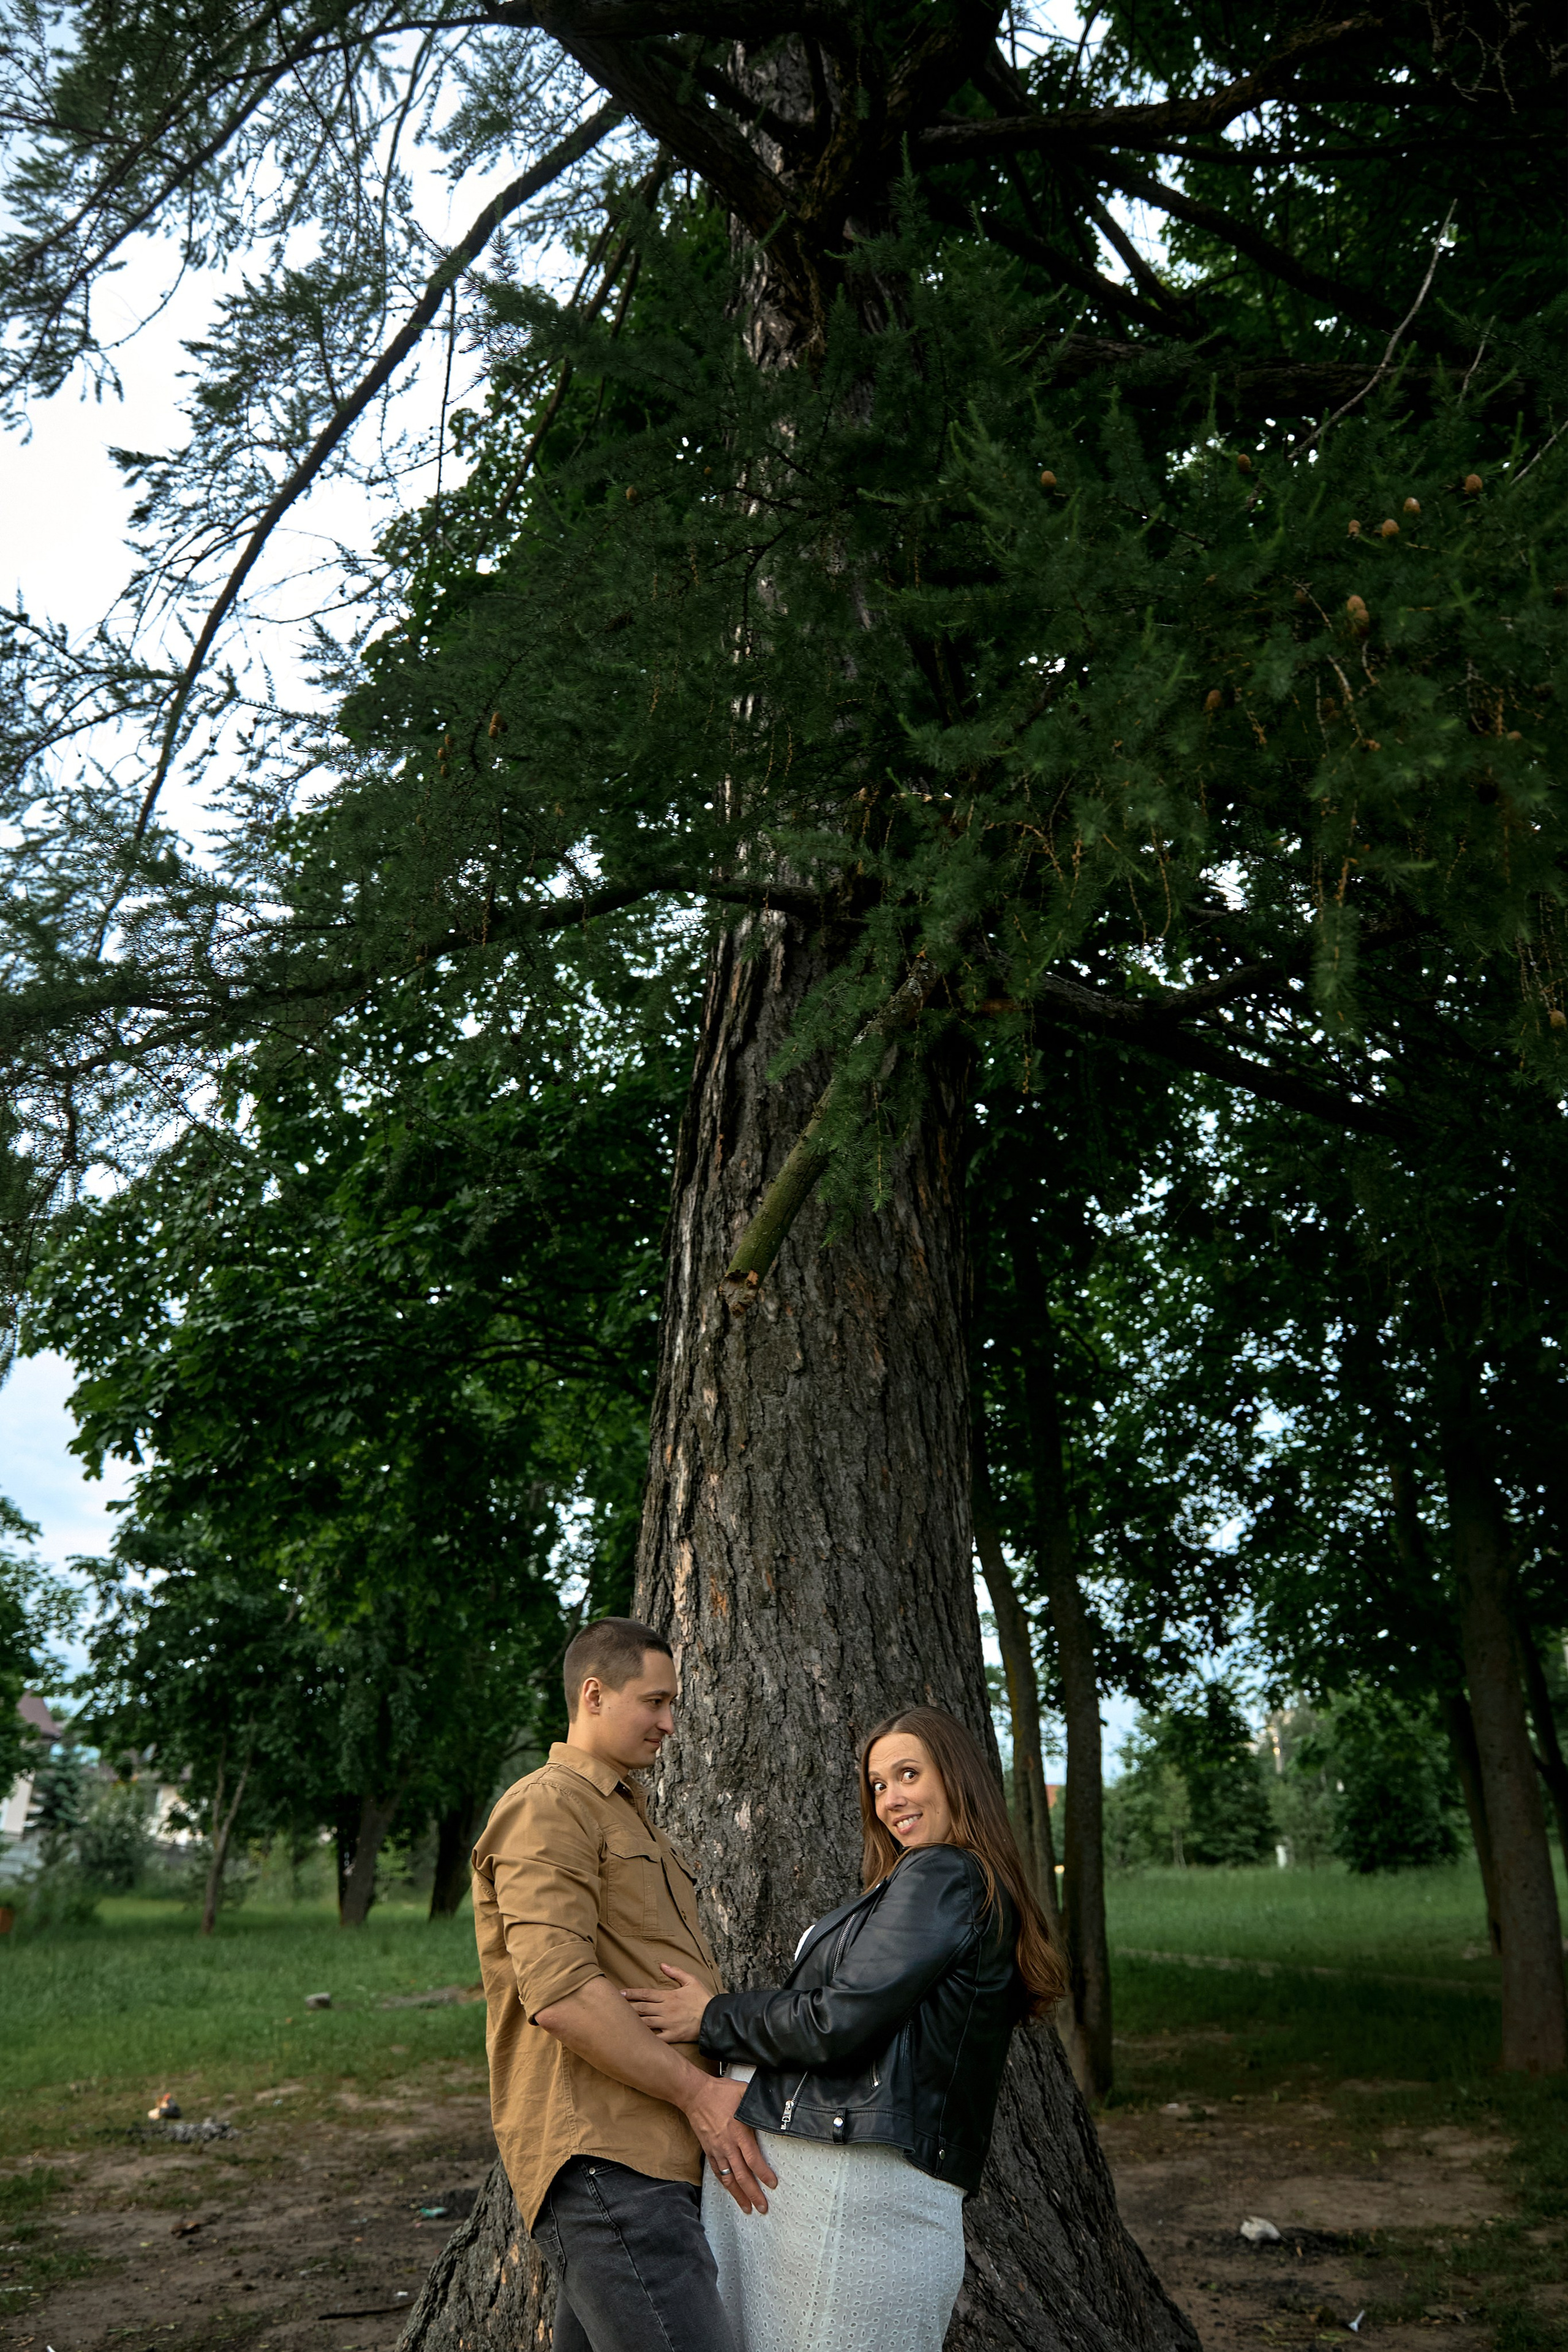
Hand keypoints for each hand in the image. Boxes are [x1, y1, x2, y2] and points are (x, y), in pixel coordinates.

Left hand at [622, 1963, 711, 2044]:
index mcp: (669, 1996)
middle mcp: (666, 2009)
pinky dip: (646, 2039)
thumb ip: (676, 1972)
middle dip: (627, 2007)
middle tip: (613, 2007)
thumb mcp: (692, 1981)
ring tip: (619, 2023)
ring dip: (632, 2022)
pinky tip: (635, 2039)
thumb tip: (662, 1965)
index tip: (620, 1993)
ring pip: (645, 2023)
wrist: (715, 2018)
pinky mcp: (673, 2036)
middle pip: (642, 2008)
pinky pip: (656, 2039)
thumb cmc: (703, 1999)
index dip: (632, 1993)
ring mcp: (668, 2024)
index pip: (646, 1994)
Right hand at [682, 2071, 777, 2214]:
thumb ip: (760, 2101)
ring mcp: (717, 2150)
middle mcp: (728, 2145)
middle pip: (742, 2175)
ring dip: (739, 2195)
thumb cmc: (721, 2092)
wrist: (695, 2094)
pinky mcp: (708, 2150)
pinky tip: (731, 2192)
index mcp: (739, 2132)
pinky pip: (717, 2172)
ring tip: (748, 2208)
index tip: (772, 2184)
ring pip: (729, 2178)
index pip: (753, 2159)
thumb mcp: (744, 2092)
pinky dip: (725, 2184)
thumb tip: (778, 2105)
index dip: (763, 2174)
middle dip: (753, 2193)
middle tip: (763, 2208)